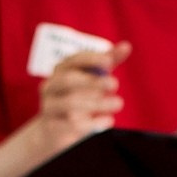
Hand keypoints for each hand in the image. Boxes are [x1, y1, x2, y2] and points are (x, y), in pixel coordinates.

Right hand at [30, 43, 129, 157]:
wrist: (54, 130)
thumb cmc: (78, 97)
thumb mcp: (93, 78)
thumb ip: (108, 61)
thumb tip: (127, 45)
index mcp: (60, 71)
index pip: (73, 60)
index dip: (90, 59)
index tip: (109, 62)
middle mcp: (50, 87)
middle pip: (68, 80)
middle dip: (92, 81)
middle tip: (115, 84)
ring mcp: (49, 107)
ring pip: (70, 103)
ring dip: (97, 103)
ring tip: (119, 103)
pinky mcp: (52, 127)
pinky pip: (71, 125)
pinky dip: (92, 122)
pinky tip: (109, 120)